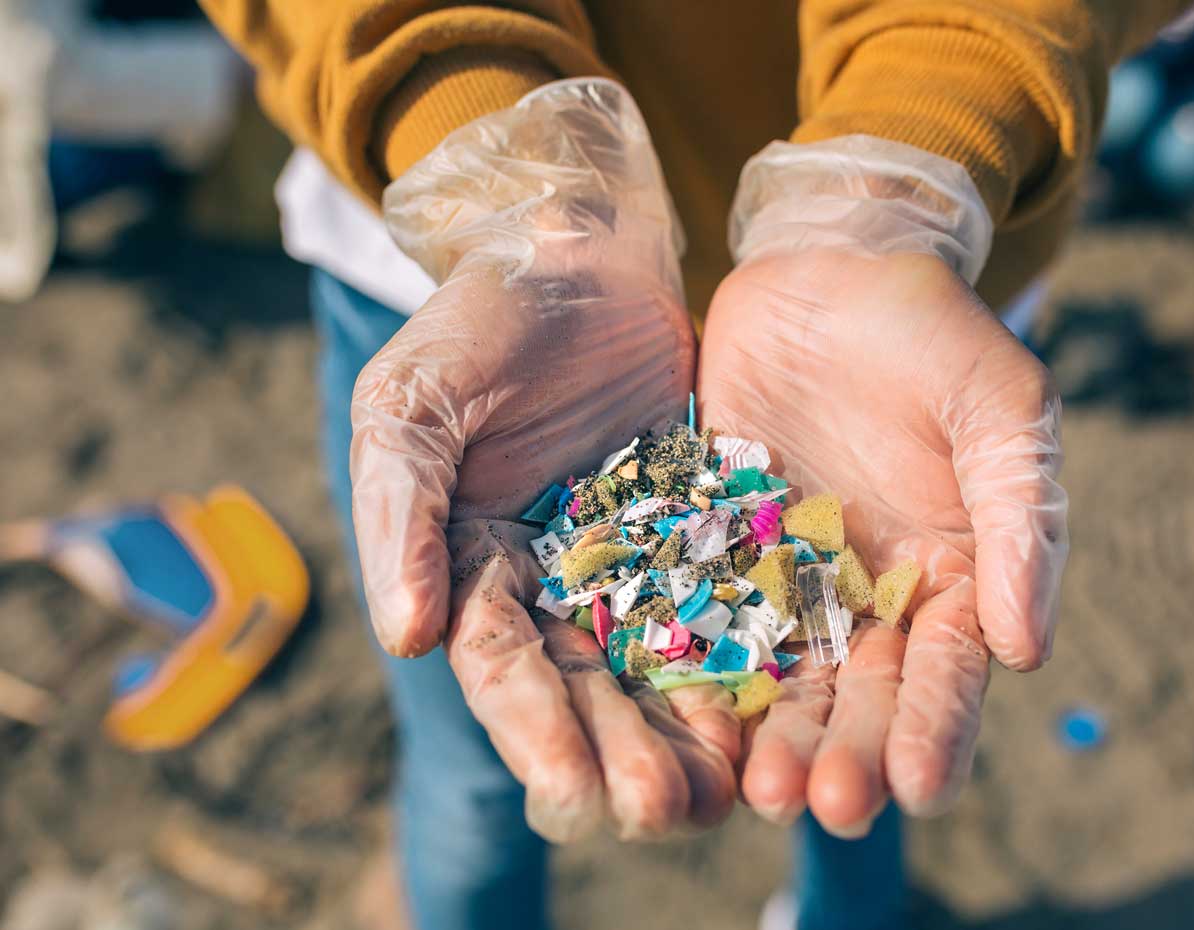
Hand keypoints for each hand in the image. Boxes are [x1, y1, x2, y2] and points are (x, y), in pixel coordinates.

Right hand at [350, 79, 739, 842]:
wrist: (578, 252)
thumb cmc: (479, 321)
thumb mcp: (412, 404)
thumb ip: (400, 517)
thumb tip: (406, 638)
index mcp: (473, 565)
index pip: (502, 665)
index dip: (534, 731)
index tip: (574, 791)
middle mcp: (554, 581)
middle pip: (588, 686)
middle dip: (622, 752)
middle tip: (664, 811)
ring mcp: (633, 559)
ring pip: (660, 662)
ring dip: (687, 731)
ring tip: (727, 791)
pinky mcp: (702, 528)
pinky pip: (726, 601)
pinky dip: (744, 657)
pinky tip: (775, 708)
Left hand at [700, 247, 1067, 835]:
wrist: (826, 269)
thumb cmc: (932, 332)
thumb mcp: (999, 408)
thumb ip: (1021, 521)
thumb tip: (1030, 650)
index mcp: (952, 576)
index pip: (949, 671)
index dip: (938, 729)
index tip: (919, 786)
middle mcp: (869, 597)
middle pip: (862, 696)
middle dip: (848, 754)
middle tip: (827, 804)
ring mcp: (788, 580)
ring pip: (782, 678)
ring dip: (772, 737)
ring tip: (757, 789)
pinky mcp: (717, 550)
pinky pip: (705, 620)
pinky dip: (698, 673)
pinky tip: (685, 721)